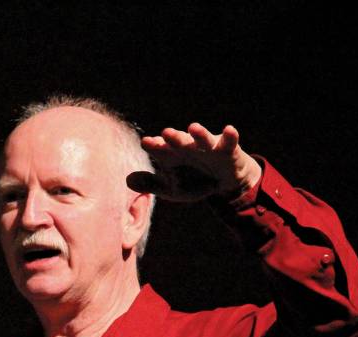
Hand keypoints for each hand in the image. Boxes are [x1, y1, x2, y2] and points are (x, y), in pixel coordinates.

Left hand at [127, 123, 261, 201]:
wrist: (221, 184)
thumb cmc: (192, 181)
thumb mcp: (171, 188)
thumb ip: (151, 184)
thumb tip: (127, 181)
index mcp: (172, 155)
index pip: (160, 149)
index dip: (153, 145)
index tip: (146, 142)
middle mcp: (188, 147)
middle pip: (179, 141)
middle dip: (173, 137)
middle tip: (165, 133)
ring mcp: (207, 147)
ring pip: (202, 139)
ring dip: (199, 134)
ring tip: (193, 127)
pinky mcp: (227, 150)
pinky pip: (229, 142)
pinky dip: (230, 136)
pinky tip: (229, 130)